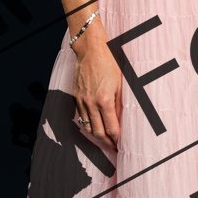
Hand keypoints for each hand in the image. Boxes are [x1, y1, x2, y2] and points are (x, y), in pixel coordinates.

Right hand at [72, 18, 121, 150]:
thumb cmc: (110, 62)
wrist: (90, 50)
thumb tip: (122, 120)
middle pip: (98, 132)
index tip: (121, 145)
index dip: (117, 139)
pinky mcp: (76, 97)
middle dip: (107, 143)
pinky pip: (82, 116)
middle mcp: (91, 103)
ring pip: (88, 126)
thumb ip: (120, 103)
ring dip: (96, 136)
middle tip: (114, 148)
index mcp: (104, 100)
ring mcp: (82, 100)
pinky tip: (95, 126)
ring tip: (105, 141)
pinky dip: (89, 125)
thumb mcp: (121, 83)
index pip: (111, 128)